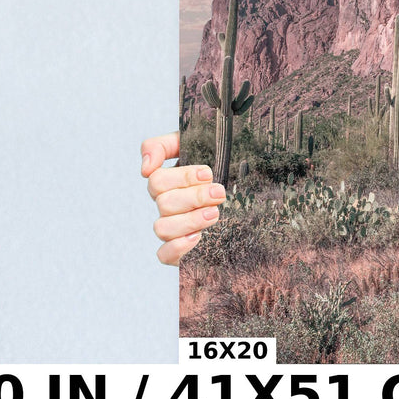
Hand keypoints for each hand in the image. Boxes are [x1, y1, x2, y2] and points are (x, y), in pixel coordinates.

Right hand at [141, 132, 225, 265]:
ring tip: (215, 213)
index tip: (208, 173)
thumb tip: (145, 167)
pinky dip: (178, 247)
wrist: (252, 190)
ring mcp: (173, 228)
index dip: (182, 177)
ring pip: (162, 228)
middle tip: (219, 193)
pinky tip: (198, 237)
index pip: (157, 181)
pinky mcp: (181, 250)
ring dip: (190, 220)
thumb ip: (163, 145)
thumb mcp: (198, 143)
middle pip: (164, 204)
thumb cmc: (223, 164)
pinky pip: (164, 255)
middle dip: (194, 197)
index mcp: (169, 182)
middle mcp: (168, 206)